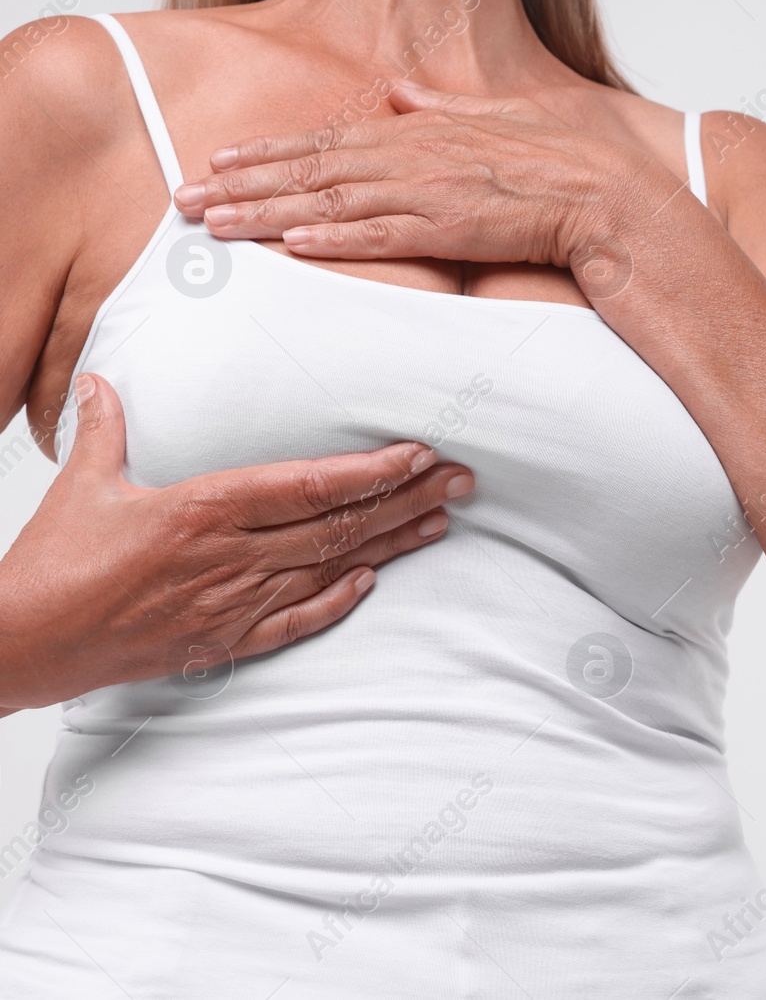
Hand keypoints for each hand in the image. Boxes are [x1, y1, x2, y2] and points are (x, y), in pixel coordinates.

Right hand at [0, 374, 473, 709]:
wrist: (23, 644)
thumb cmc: (52, 563)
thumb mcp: (84, 485)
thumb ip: (107, 430)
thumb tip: (104, 381)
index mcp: (203, 509)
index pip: (309, 485)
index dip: (371, 470)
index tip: (418, 454)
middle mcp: (230, 556)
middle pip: (338, 524)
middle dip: (407, 500)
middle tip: (462, 481)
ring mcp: (232, 602)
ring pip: (331, 568)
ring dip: (391, 545)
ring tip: (441, 521)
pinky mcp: (224, 641)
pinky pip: (295, 620)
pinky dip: (338, 601)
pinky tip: (373, 582)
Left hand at [171, 82, 672, 274]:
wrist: (607, 197)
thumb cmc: (562, 162)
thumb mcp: (497, 116)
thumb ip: (440, 105)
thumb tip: (399, 90)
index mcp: (420, 132)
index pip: (327, 142)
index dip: (268, 153)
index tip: (221, 160)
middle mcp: (413, 158)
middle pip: (311, 170)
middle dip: (242, 184)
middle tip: (185, 197)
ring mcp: (428, 194)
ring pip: (329, 203)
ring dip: (266, 215)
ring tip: (213, 224)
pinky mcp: (449, 230)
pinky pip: (380, 235)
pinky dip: (333, 238)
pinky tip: (290, 244)